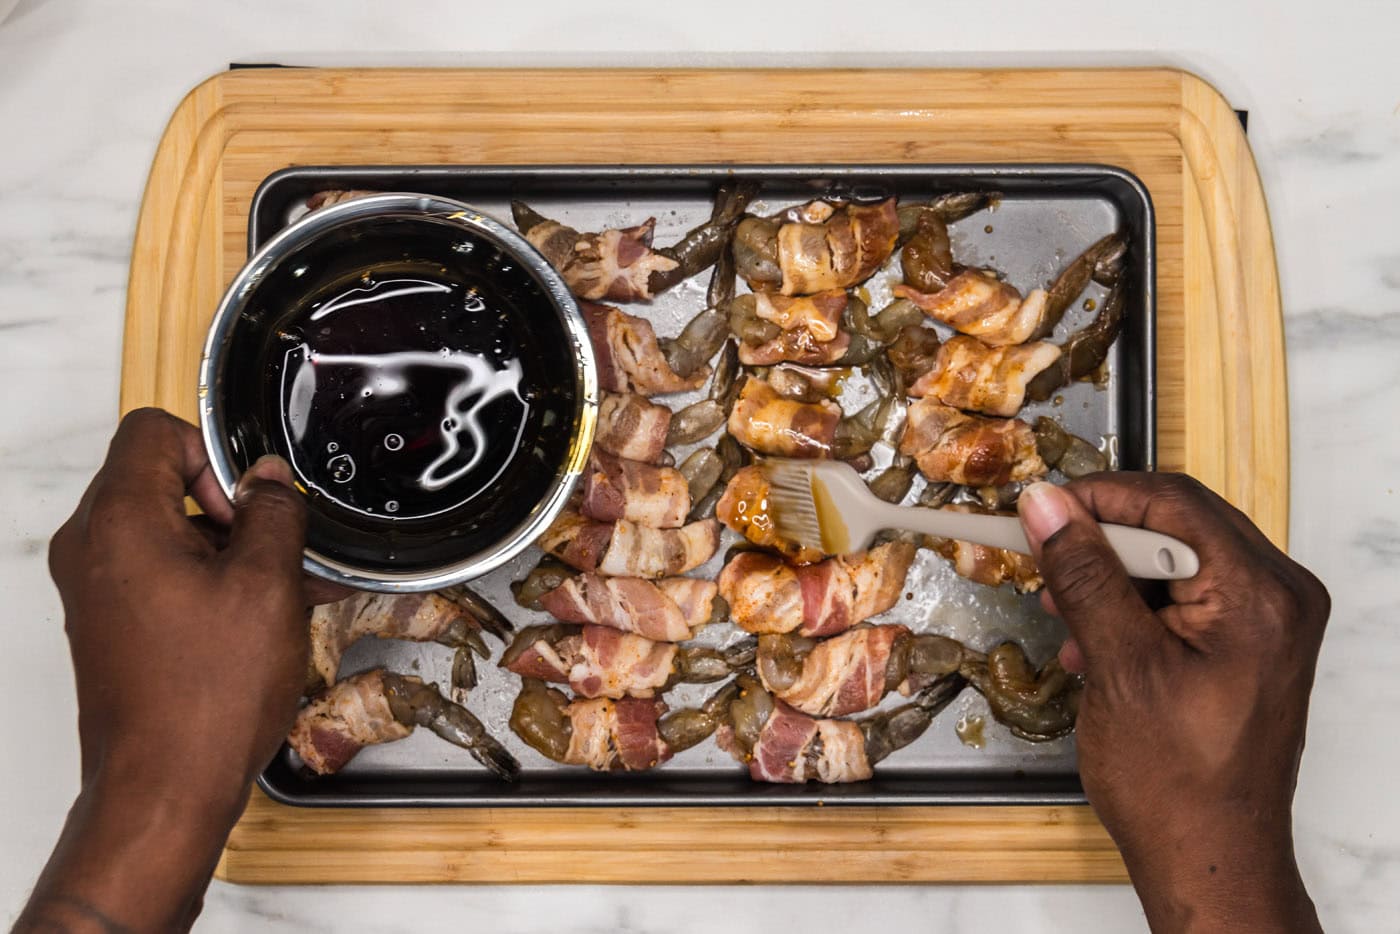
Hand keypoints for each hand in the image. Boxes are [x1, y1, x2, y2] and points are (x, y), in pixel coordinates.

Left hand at [18, 408, 312, 931]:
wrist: (163, 788)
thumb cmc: (203, 699)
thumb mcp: (266, 586)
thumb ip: (272, 515)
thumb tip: (268, 482)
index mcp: (120, 523)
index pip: (153, 430)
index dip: (213, 451)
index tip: (251, 499)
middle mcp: (92, 549)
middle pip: (159, 478)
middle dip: (228, 504)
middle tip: (275, 544)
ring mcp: (95, 588)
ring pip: (167, 529)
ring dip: (228, 546)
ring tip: (287, 588)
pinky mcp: (109, 622)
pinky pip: (160, 571)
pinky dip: (210, 578)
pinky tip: (265, 614)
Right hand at [1017, 474, 1327, 933]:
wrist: (1208, 858)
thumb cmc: (1175, 782)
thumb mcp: (1118, 666)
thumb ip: (1084, 575)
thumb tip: (1046, 507)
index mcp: (1261, 595)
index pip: (1172, 503)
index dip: (1096, 499)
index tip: (1036, 511)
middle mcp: (1278, 596)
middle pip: (1177, 525)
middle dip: (1102, 542)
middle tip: (1044, 563)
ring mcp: (1268, 621)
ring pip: (1174, 558)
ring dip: (1111, 578)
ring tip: (1065, 616)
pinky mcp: (1249, 643)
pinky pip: (1184, 595)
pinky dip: (1132, 607)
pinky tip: (1092, 643)